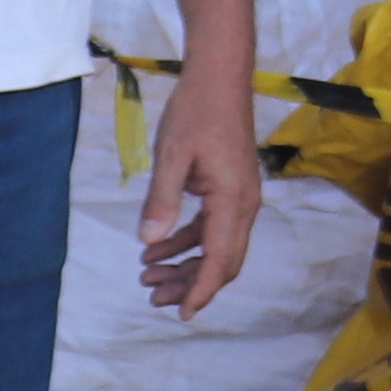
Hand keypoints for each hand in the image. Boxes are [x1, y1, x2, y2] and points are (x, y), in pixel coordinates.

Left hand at [139, 78, 261, 316]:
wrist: (220, 77)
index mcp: (232, 201)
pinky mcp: (230, 189)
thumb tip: (148, 241)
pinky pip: (211, 227)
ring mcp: (239, 198)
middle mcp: (243, 206)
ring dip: (185, 265)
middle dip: (189, 283)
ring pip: (216, 247)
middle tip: (152, 295)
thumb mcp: (172, 155)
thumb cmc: (196, 111)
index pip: (219, 260)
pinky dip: (186, 241)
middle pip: (221, 261)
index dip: (201, 290)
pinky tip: (156, 245)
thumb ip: (162, 201)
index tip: (182, 313)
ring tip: (147, 275)